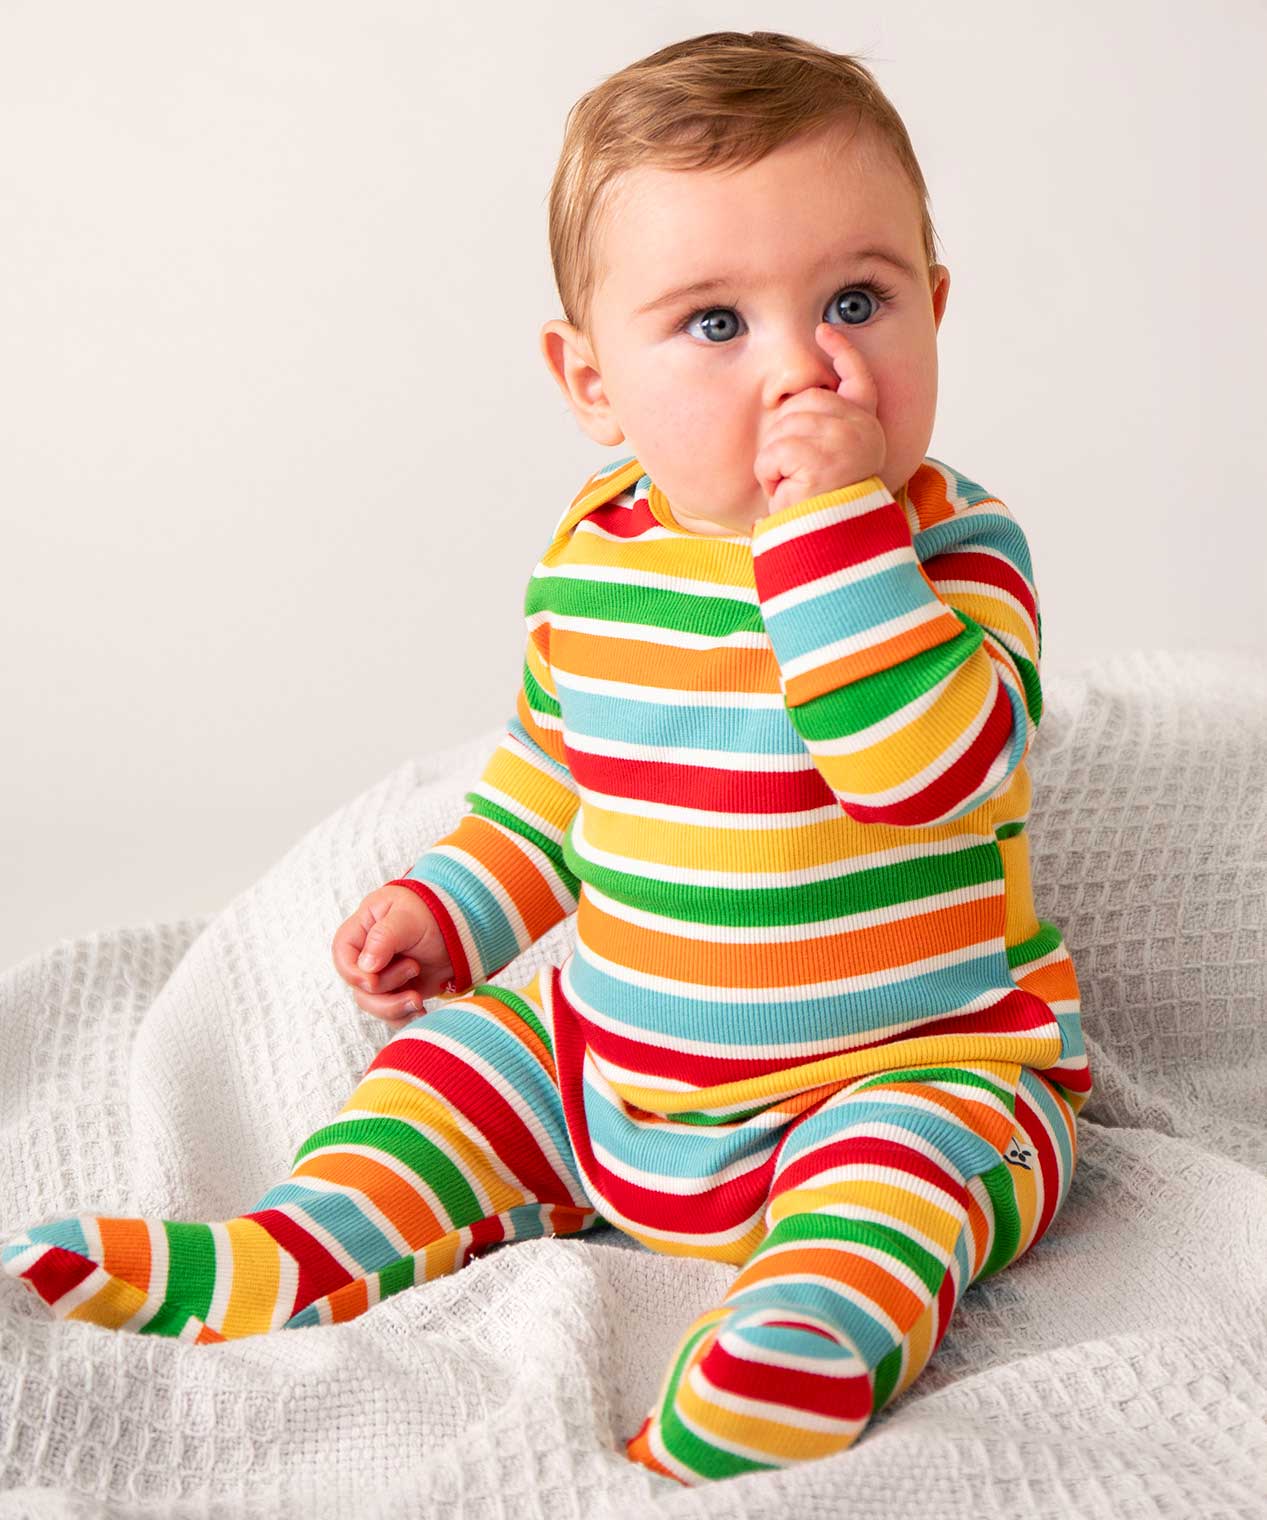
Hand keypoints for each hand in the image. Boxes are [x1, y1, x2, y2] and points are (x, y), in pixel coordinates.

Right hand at [331, 885, 455, 1031]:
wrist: (465, 930)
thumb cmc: (433, 914)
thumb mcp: (408, 918)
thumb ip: (383, 938)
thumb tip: (366, 966)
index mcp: (364, 928)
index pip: (342, 953)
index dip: (352, 973)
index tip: (372, 982)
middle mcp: (369, 953)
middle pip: (357, 985)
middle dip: (383, 988)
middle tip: (414, 968)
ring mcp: (384, 975)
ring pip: (373, 1003)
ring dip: (395, 1007)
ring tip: (418, 999)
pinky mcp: (400, 991)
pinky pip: (392, 1014)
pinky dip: (405, 1016)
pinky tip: (421, 1010)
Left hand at [753, 322, 885, 517]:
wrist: (830, 544)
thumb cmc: (824, 506)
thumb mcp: (828, 458)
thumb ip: (822, 425)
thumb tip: (797, 394)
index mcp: (867, 427)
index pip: (859, 380)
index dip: (842, 352)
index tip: (823, 330)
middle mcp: (861, 430)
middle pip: (804, 402)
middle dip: (786, 434)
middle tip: (796, 472)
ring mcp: (843, 442)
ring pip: (784, 428)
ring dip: (776, 460)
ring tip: (793, 485)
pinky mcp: (819, 459)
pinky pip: (774, 453)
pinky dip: (769, 475)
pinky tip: (786, 492)